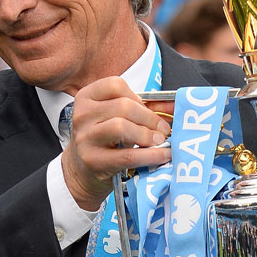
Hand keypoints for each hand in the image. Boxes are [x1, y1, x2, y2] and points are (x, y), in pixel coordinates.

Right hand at [61, 77, 171, 210]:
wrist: (82, 171)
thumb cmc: (104, 139)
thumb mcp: (117, 117)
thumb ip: (145, 108)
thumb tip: (174, 104)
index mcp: (87, 97)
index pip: (115, 85)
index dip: (138, 97)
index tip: (148, 109)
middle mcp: (82, 115)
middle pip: (122, 106)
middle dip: (149, 118)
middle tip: (164, 129)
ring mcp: (85, 138)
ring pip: (121, 127)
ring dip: (147, 134)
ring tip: (160, 141)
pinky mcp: (92, 160)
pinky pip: (127, 155)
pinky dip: (150, 155)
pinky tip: (162, 155)